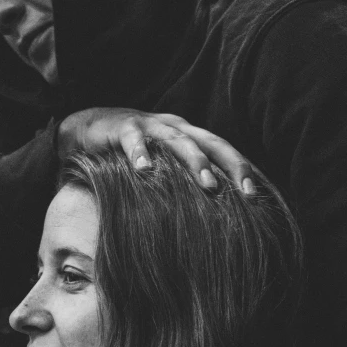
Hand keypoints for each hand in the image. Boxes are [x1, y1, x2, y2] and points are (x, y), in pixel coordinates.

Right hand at [57, 108, 254, 193]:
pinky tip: (144, 170)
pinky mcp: (123, 127)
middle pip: (212, 143)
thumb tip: (208, 220)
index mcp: (189, 136)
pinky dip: (141, 153)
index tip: (259, 197)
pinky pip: (134, 140)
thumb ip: (180, 184)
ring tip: (208, 184)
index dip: (242, 171)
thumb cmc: (129, 154)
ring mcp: (150, 125)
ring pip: (179, 141)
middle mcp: (175, 128)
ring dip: (196, 162)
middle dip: (232, 166)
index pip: (223, 152)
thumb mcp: (160, 167)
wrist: (87, 128)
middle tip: (247, 193)